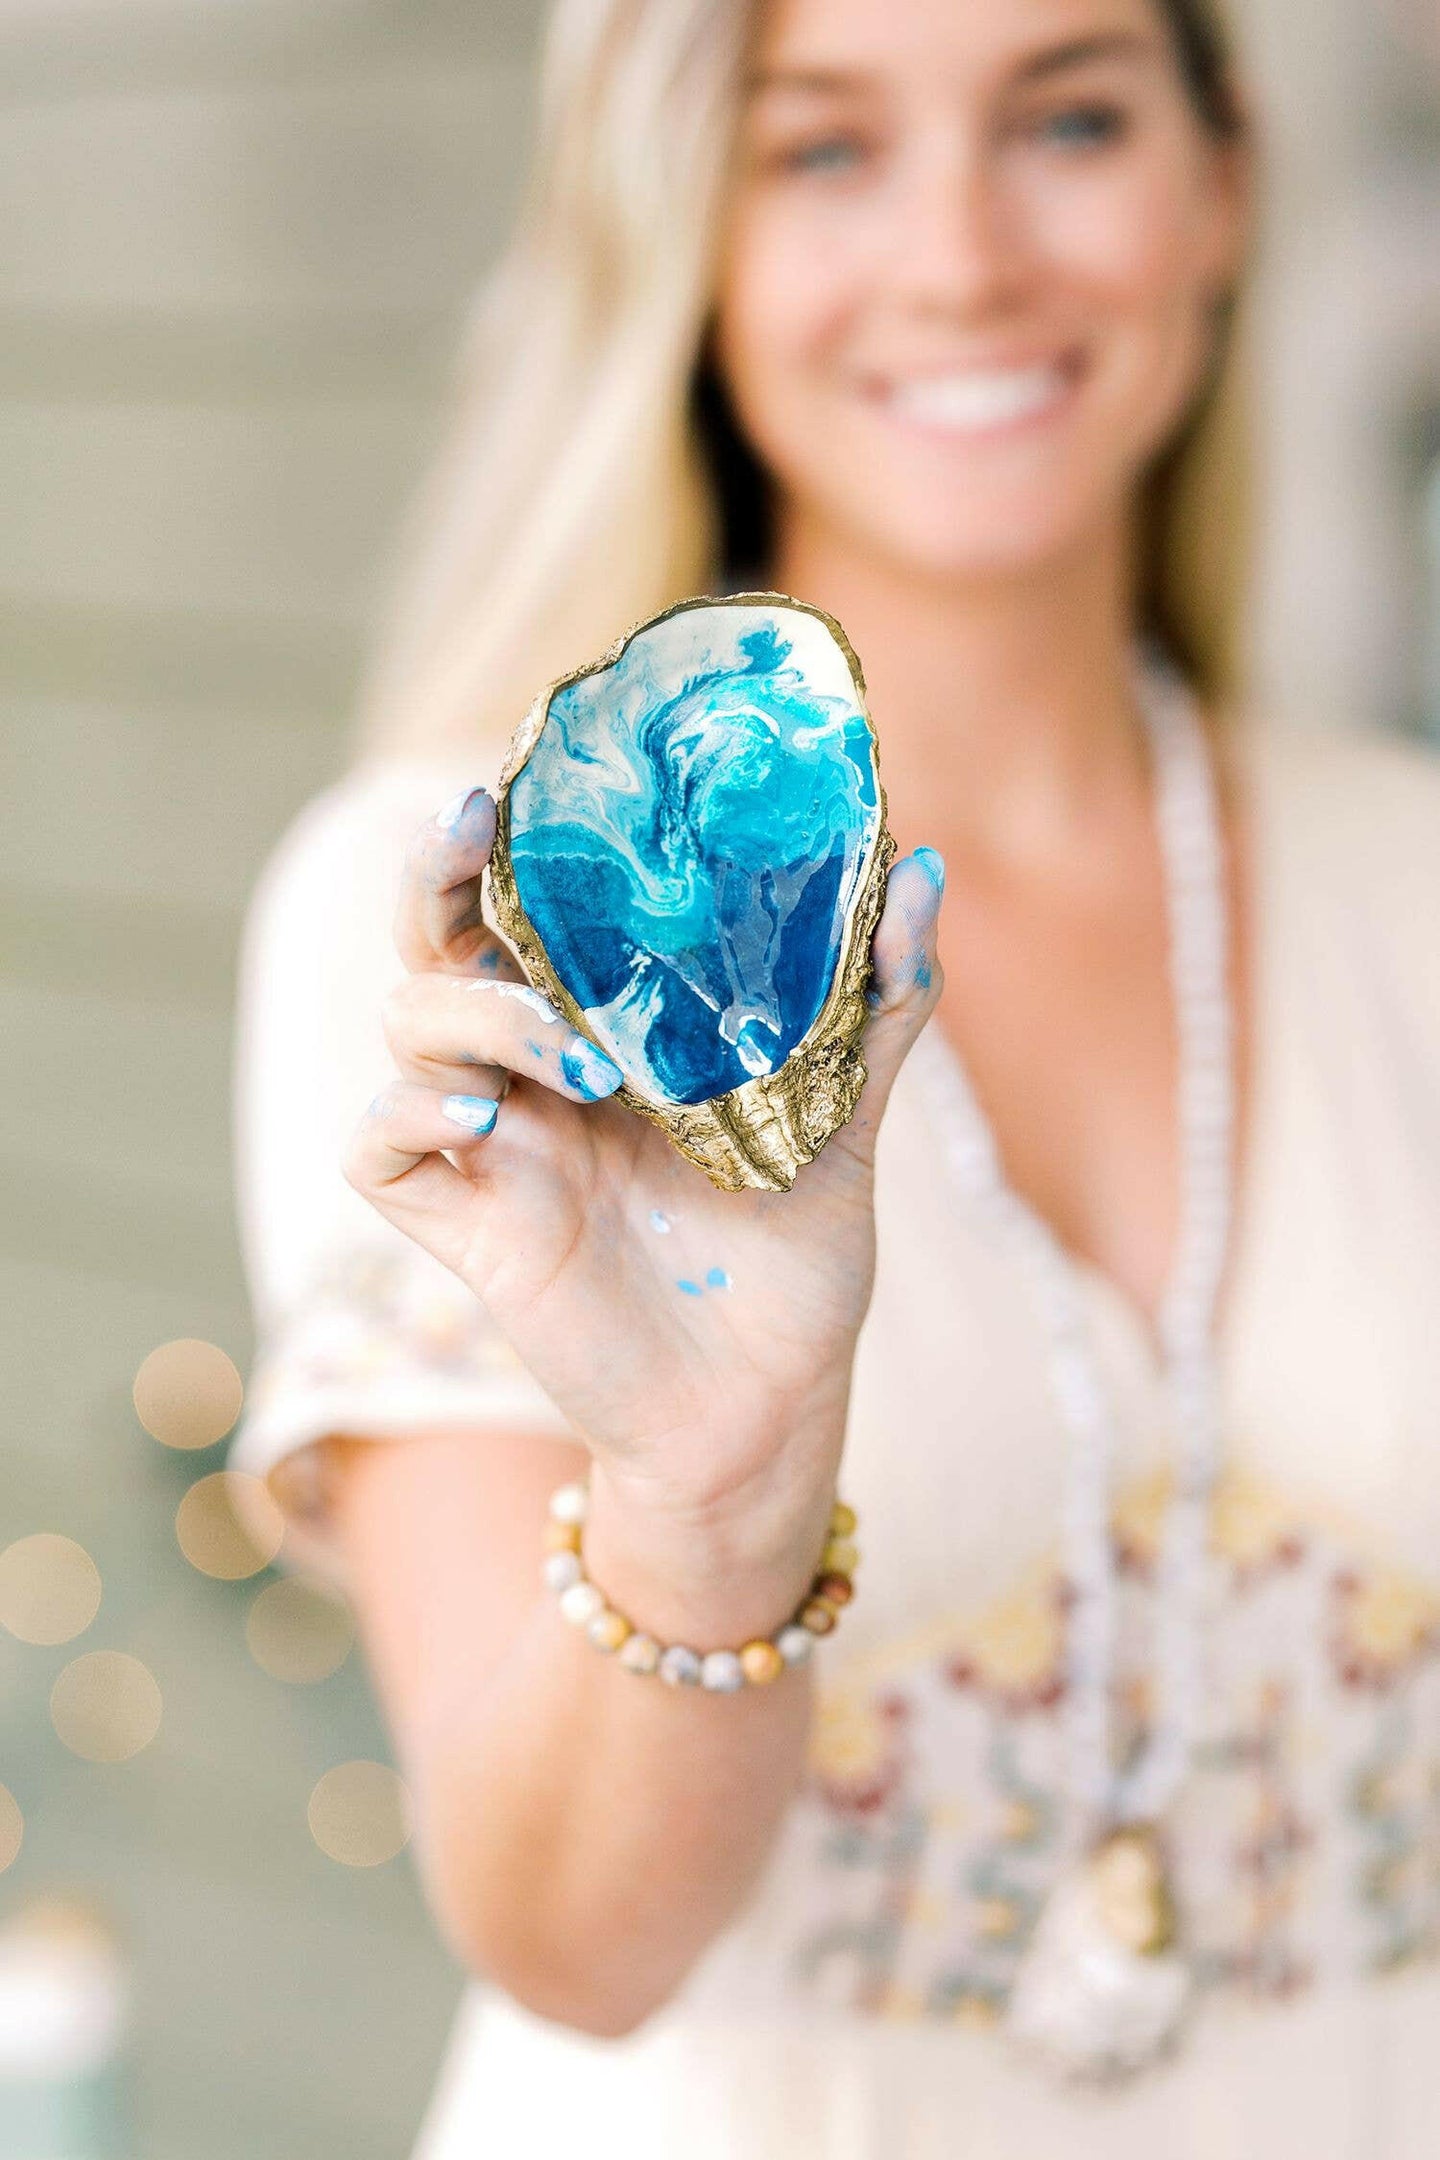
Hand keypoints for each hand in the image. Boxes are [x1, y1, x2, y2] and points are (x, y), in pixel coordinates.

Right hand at [343, 785, 943, 1545]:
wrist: (771, 1406)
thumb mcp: (844, 1117)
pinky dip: (410, 1116)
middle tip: (469, 823)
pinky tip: (490, 1122)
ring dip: (476, 1013)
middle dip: (432, 872)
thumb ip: (878, 1002)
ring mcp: (497, 1144)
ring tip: (581, 1057)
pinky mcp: (470, 1226)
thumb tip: (920, 872)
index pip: (530, 904)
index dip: (513, 834)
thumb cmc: (797, 1260)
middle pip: (435, 938)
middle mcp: (537, 1070)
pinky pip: (379, 1149)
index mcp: (609, 1026)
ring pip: (407, 1027)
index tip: (534, 769)